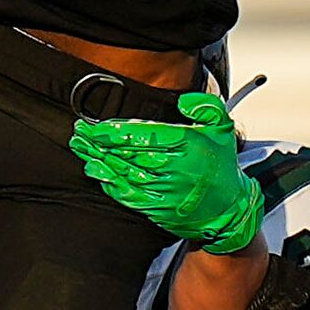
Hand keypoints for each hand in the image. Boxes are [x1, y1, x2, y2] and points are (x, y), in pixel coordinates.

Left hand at [71, 91, 266, 252]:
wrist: (229, 209)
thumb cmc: (222, 167)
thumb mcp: (223, 129)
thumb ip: (206, 107)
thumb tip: (183, 100)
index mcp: (187, 145)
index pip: (143, 134)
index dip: (114, 130)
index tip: (95, 125)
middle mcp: (173, 168)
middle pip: (127, 152)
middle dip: (99, 142)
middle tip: (80, 132)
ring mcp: (163, 190)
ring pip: (123, 171)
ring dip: (98, 159)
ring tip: (81, 148)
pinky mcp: (157, 208)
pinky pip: (126, 194)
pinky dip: (108, 182)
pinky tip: (96, 171)